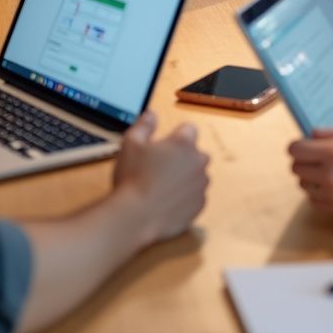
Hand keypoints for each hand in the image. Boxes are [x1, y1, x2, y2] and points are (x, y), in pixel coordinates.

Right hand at [113, 111, 209, 244]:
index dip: (176, 136)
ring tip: (162, 187)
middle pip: (194, 153)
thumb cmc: (132, 178)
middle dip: (181, 158)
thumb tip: (152, 115)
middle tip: (159, 168)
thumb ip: (144, 125)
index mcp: (183, 143)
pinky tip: (167, 201)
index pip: (189, 129)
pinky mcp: (200, 205)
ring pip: (196, 175)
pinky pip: (196, 196)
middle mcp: (198, 161)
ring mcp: (201, 184)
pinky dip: (186, 197)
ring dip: (185, 177)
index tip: (164, 146)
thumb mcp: (130, 144)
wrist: (135, 217)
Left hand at [288, 129, 332, 218]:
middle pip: (295, 168)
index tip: (303, 146)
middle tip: (319, 159)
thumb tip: (309, 135)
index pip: (294, 150)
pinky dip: (320, 194)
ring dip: (311, 178)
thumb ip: (330, 133)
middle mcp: (330, 175)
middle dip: (304, 161)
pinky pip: (314, 201)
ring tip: (331, 173)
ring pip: (303, 185)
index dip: (298, 146)